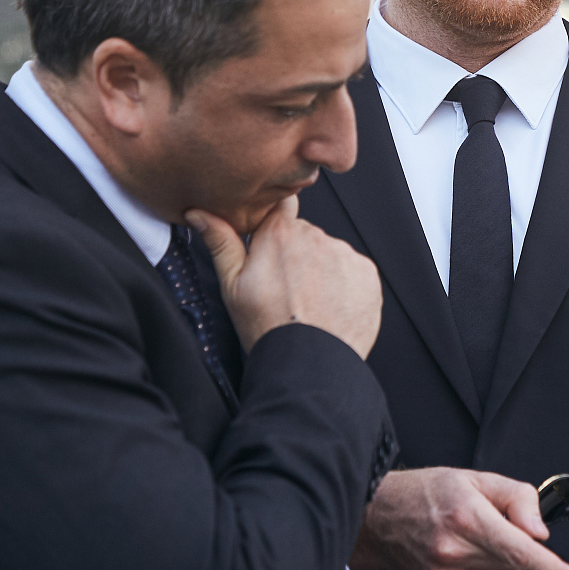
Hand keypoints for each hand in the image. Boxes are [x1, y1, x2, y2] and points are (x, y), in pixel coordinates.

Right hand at [189, 195, 381, 357]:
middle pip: (305, 235)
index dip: (276, 224)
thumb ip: (220, 242)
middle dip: (297, 255)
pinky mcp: (367, 273)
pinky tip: (330, 307)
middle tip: (287, 289)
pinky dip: (346, 286)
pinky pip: (354, 272)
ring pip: (330, 254)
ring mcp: (344, 254)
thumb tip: (201, 214)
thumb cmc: (269, 329)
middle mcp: (315, 236)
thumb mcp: (232, 286)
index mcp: (279, 234)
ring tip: (309, 303)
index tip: (274, 243)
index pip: (281, 205)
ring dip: (322, 271)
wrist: (308, 364)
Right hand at [349, 468, 568, 569]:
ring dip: (498, 561)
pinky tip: (459, 553)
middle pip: (516, 565)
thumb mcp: (478, 479)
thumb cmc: (429, 493)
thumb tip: (540, 532)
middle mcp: (454, 552)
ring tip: (469, 537)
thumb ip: (519, 499)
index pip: (522, 552)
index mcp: (468, 518)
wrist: (381, 515)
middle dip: (514, 546)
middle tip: (488, 524)